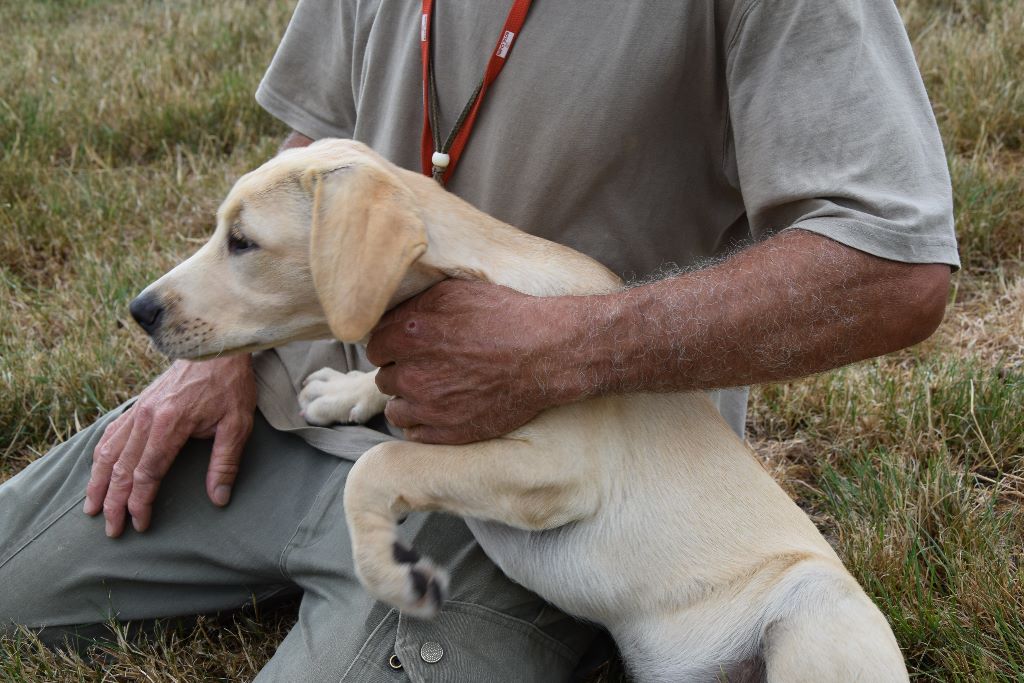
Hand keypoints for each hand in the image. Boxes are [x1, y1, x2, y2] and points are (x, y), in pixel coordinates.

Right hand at [84, 355, 256, 536]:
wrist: (217, 347)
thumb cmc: (230, 385)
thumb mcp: (238, 424)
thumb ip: (225, 463)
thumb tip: (218, 499)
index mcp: (170, 424)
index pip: (147, 473)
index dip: (140, 502)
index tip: (138, 524)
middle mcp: (147, 417)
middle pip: (121, 467)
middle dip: (113, 501)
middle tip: (110, 530)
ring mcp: (139, 409)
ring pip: (109, 451)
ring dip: (98, 482)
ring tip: (91, 507)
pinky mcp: (139, 404)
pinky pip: (112, 432)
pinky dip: (100, 455)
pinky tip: (97, 469)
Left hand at [366, 280, 584, 443]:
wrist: (546, 352)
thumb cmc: (506, 316)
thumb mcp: (456, 292)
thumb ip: (415, 305)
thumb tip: (390, 315)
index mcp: (410, 334)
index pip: (374, 347)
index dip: (391, 346)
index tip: (406, 347)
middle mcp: (414, 372)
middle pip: (384, 378)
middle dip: (401, 371)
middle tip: (426, 366)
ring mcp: (431, 406)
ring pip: (395, 409)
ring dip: (408, 400)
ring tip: (431, 391)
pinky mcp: (449, 432)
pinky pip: (414, 434)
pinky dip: (421, 424)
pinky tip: (439, 410)